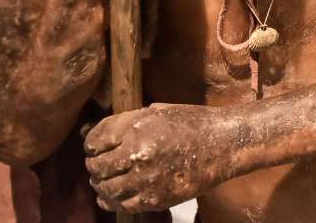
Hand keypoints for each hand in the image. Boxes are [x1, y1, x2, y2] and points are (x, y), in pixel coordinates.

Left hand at [83, 103, 234, 212]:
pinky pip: (123, 204)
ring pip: (107, 188)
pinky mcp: (156, 198)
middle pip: (98, 166)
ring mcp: (147, 178)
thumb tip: (94, 132)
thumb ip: (128, 122)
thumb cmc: (193, 123)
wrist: (225, 145)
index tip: (93, 147)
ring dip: (101, 185)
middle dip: (94, 166)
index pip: (97, 139)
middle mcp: (139, 152)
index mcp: (139, 126)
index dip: (91, 144)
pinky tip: (112, 197)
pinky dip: (112, 201)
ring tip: (104, 181)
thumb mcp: (159, 111)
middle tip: (97, 166)